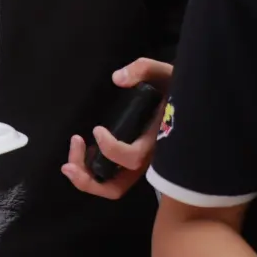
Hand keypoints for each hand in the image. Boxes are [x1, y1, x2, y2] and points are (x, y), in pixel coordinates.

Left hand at [61, 58, 171, 199]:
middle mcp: (147, 159)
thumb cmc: (176, 88)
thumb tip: (118, 78)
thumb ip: (143, 69)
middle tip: (67, 165)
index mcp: (156, 140)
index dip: (111, 148)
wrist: (188, 101)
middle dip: (89, 181)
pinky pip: (110, 175)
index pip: (133, 158)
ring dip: (86, 178)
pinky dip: (92, 170)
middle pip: (117, 187)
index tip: (97, 129)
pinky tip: (82, 150)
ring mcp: (138, 162)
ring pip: (112, 186)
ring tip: (68, 162)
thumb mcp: (163, 72)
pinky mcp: (129, 159)